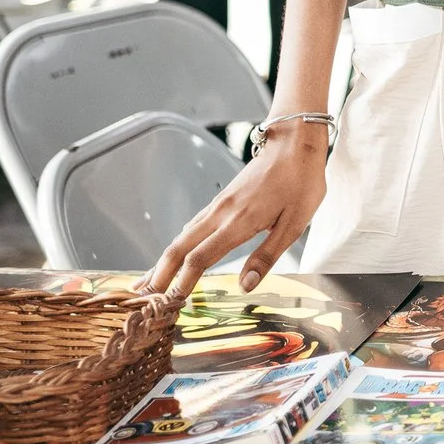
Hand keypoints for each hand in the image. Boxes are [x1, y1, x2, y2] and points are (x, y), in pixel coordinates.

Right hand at [140, 127, 327, 297]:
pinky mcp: (221, 200)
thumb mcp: (295, 223)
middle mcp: (221, 213)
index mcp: (239, 221)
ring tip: (148, 283)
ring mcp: (218, 205)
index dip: (182, 281)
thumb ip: (267, 255)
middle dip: (159, 274)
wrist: (294, 141)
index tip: (169, 302)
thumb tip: (245, 285)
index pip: (200, 258)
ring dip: (163, 261)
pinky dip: (177, 246)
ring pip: (182, 237)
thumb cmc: (301, 181)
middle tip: (142, 299)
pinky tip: (173, 256)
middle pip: (179, 247)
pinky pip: (192, 226)